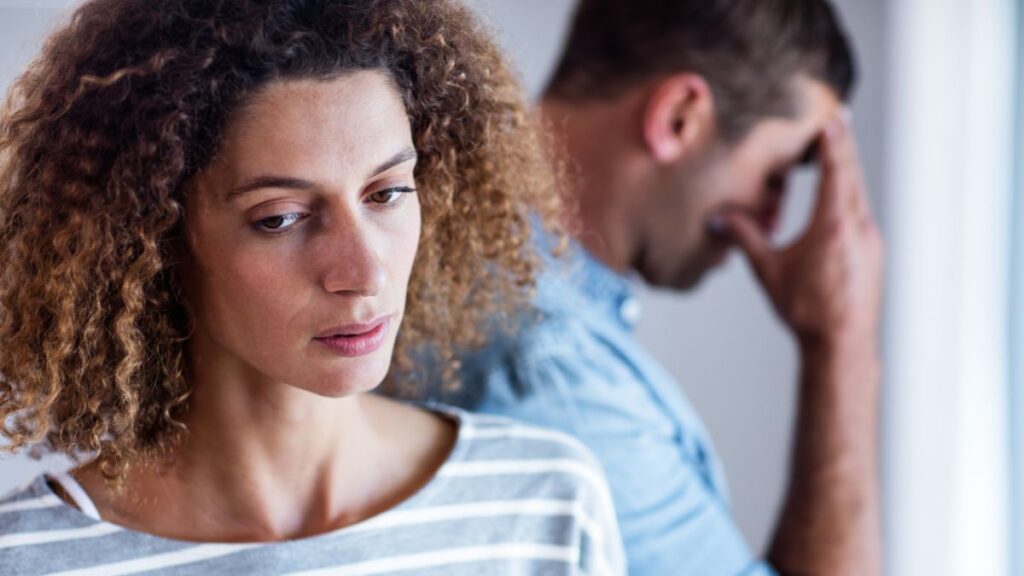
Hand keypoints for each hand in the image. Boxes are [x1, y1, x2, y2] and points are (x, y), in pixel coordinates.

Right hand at [722, 113, 883, 347]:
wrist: (841, 344)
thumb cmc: (807, 311)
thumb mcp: (769, 270)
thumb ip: (746, 238)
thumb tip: (720, 219)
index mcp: (833, 224)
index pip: (837, 168)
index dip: (833, 140)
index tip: (833, 116)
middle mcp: (858, 226)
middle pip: (853, 175)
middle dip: (843, 147)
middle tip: (839, 121)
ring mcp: (871, 241)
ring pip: (860, 195)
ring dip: (848, 173)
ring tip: (838, 156)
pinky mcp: (873, 255)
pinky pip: (862, 215)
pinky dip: (851, 198)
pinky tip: (841, 203)